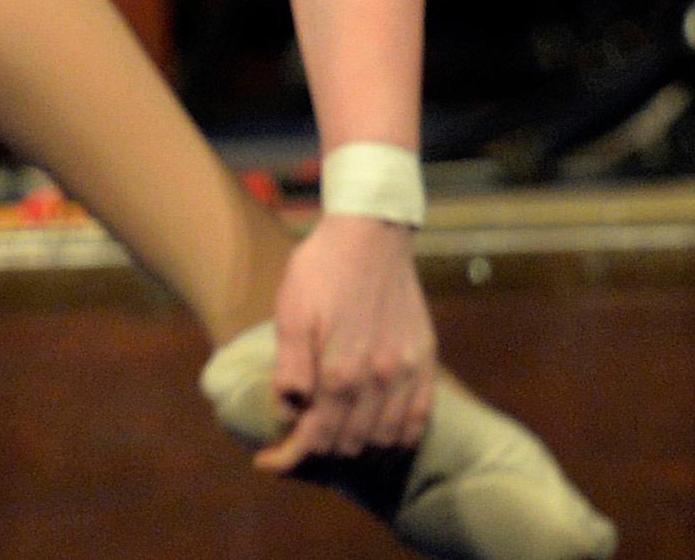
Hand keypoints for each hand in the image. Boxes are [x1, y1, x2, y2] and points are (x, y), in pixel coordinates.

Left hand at [256, 212, 439, 470]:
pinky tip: (377, 430)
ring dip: (355, 444)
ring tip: (334, 432)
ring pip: (383, 439)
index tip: (268, 460)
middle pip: (349, 443)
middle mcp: (378, 380)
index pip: (316, 438)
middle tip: (299, 439)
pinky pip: (417, 421)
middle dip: (319, 448)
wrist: (371, 234)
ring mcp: (407, 373)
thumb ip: (291, 367)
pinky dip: (396, 436)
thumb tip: (288, 411)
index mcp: (340, 371)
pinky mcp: (426, 362)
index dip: (289, 456)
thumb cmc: (322, 269)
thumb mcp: (291, 311)